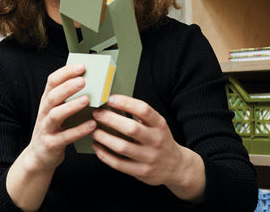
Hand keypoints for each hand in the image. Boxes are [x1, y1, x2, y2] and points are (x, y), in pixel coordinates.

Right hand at [7, 63, 97, 210]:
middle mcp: (45, 113)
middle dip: (67, 87)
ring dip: (71, 106)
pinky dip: (79, 130)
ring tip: (87, 100)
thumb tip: (91, 80)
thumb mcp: (58, 111)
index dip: (65, 73)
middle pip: (52, 96)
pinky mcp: (52, 144)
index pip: (52, 82)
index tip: (81, 66)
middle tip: (83, 80)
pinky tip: (92, 125)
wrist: (40, 156)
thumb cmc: (54, 129)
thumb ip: (69, 98)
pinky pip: (65, 137)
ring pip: (55, 115)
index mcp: (47, 102)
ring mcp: (47, 129)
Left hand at [90, 95, 205, 200]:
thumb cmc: (160, 141)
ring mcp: (149, 157)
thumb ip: (141, 117)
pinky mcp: (141, 171)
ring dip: (104, 137)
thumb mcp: (157, 126)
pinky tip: (97, 146)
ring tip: (93, 131)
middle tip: (96, 114)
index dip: (126, 103)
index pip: (144, 110)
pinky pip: (118, 164)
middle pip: (131, 128)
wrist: (175, 166)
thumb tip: (113, 104)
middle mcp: (156, 140)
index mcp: (160, 125)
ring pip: (122, 147)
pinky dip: (104, 154)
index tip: (110, 98)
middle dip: (110, 119)